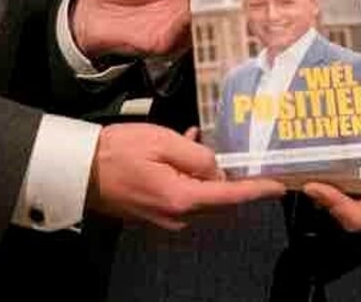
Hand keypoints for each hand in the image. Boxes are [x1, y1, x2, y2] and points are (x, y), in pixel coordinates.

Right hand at [86, 123, 285, 230]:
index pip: (231, 196)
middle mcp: (178, 215)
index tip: (280, 186)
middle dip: (237, 179)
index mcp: (183, 198)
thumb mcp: (163, 142)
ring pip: (203, 197)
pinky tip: (188, 149)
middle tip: (253, 158)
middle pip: (220, 200)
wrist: (79, 170)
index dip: (258, 190)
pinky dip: (192, 177)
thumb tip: (218, 167)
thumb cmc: (119, 151)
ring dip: (211, 174)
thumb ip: (197, 156)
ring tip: (210, 143)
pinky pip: (185, 196)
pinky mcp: (156, 213)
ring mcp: (166, 218)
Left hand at [301, 133, 360, 231]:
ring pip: (341, 202)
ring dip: (322, 186)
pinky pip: (346, 189)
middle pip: (342, 213)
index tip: (314, 185)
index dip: (333, 204)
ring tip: (302, 164)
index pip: (358, 216)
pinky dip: (331, 177)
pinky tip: (320, 160)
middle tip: (299, 171)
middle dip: (319, 195)